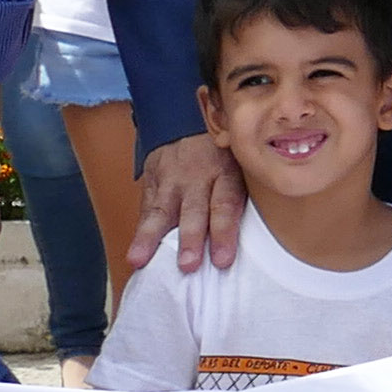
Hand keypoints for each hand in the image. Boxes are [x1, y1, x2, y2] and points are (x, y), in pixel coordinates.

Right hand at [128, 130, 246, 273]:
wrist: (185, 125)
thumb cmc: (221, 159)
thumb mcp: (238, 166)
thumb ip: (241, 196)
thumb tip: (257, 242)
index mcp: (225, 174)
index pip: (225, 205)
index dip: (224, 233)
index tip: (222, 260)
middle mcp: (196, 177)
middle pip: (193, 211)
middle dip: (190, 239)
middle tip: (188, 265)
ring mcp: (170, 180)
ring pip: (160, 210)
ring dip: (150, 237)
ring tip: (139, 260)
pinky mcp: (151, 183)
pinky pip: (145, 209)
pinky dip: (139, 232)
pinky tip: (135, 254)